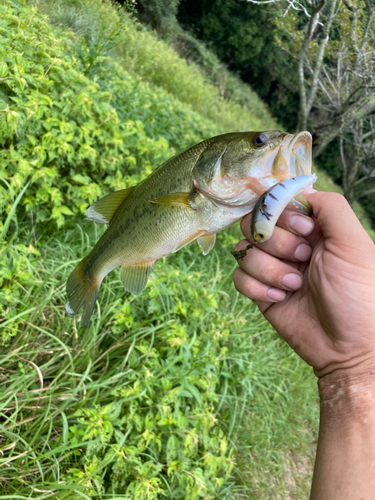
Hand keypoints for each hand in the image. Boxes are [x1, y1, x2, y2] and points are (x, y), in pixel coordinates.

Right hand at [233, 190, 374, 377]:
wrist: (348, 347)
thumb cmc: (359, 294)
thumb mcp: (354, 244)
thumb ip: (330, 207)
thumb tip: (301, 190)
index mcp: (312, 228)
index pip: (277, 201)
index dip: (282, 213)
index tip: (305, 232)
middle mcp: (289, 243)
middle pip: (255, 223)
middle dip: (277, 244)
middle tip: (303, 260)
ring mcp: (272, 267)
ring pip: (243, 250)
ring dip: (269, 270)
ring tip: (295, 286)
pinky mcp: (260, 291)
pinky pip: (238, 277)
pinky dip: (257, 288)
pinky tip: (281, 299)